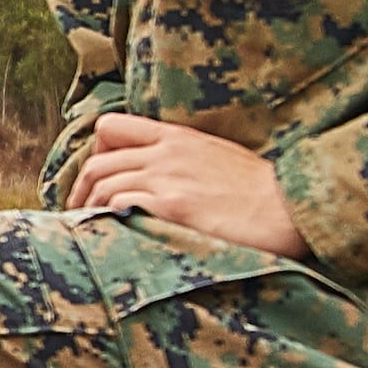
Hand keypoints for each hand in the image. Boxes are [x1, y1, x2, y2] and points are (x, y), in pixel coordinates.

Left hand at [67, 111, 302, 254]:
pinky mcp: (172, 207)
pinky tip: (108, 239)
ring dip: (88, 212)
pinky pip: (119, 207)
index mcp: (176, 137)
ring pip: (103, 187)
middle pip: (97, 163)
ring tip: (86, 236)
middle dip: (79, 193)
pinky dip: (105, 222)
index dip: (94, 155)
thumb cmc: (262, 193)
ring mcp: (167, 179)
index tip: (94, 184)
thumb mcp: (218, 159)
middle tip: (76, 219)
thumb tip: (163, 183)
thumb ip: (185, 162)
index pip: (111, 128)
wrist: (291, 207)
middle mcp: (164, 153)